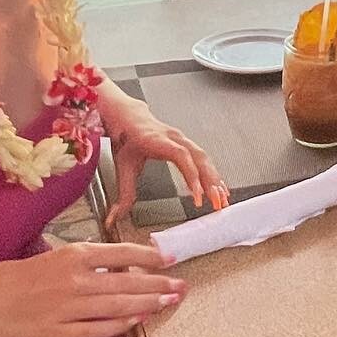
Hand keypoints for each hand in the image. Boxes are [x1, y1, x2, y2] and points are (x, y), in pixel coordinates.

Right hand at [0, 239, 186, 336]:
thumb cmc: (12, 278)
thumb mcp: (51, 258)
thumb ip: (81, 262)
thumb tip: (114, 264)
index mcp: (72, 255)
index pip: (121, 252)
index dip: (150, 257)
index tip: (171, 259)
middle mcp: (75, 279)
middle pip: (127, 281)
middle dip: (158, 283)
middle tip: (182, 285)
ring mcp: (68, 307)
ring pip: (118, 305)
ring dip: (148, 303)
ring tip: (169, 302)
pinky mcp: (59, 332)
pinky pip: (98, 329)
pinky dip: (121, 325)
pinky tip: (139, 321)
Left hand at [104, 113, 228, 234]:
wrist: (129, 118)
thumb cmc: (127, 139)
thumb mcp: (122, 167)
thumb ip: (122, 194)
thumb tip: (115, 218)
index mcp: (158, 140)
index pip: (181, 156)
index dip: (192, 176)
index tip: (197, 196)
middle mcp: (175, 138)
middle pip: (199, 158)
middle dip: (210, 182)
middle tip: (216, 203)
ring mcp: (184, 140)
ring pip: (205, 159)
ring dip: (215, 180)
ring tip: (221, 200)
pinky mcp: (188, 145)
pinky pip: (204, 159)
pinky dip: (213, 175)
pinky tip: (220, 189)